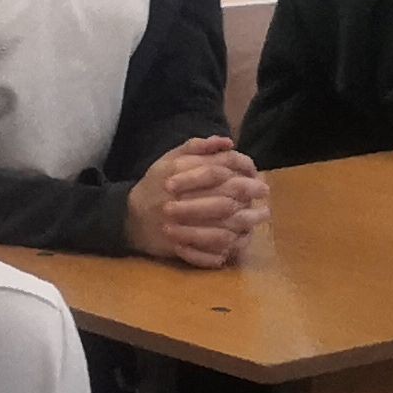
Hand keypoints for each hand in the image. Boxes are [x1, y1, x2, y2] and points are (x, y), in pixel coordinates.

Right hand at [128, 138, 264, 267]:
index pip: (218, 169)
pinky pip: (209, 250)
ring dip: (246, 222)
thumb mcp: (169, 159)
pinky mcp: (178, 247)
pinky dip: (227, 247)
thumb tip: (228, 142)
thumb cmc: (155, 185)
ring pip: (222, 227)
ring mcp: (178, 225)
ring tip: (259, 217)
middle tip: (264, 193)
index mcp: (176, 173)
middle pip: (225, 197)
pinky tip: (239, 240)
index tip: (257, 174)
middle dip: (250, 195)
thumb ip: (198, 147)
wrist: (128, 218)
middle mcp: (178, 199)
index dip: (242, 170)